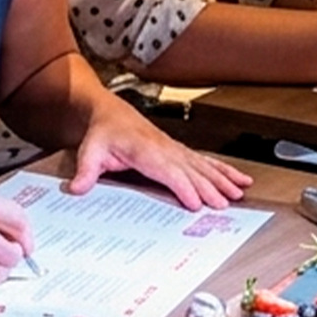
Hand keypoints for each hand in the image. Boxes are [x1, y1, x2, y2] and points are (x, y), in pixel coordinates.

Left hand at [64, 112, 248, 208]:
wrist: (110, 112)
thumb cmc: (102, 132)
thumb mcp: (89, 150)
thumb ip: (86, 171)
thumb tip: (77, 188)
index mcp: (145, 150)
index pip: (168, 170)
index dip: (183, 186)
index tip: (196, 202)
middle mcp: (165, 149)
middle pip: (191, 170)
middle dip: (210, 187)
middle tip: (224, 204)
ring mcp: (175, 149)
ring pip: (203, 166)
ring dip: (223, 179)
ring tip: (239, 193)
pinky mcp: (180, 152)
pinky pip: (205, 161)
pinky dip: (224, 170)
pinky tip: (239, 179)